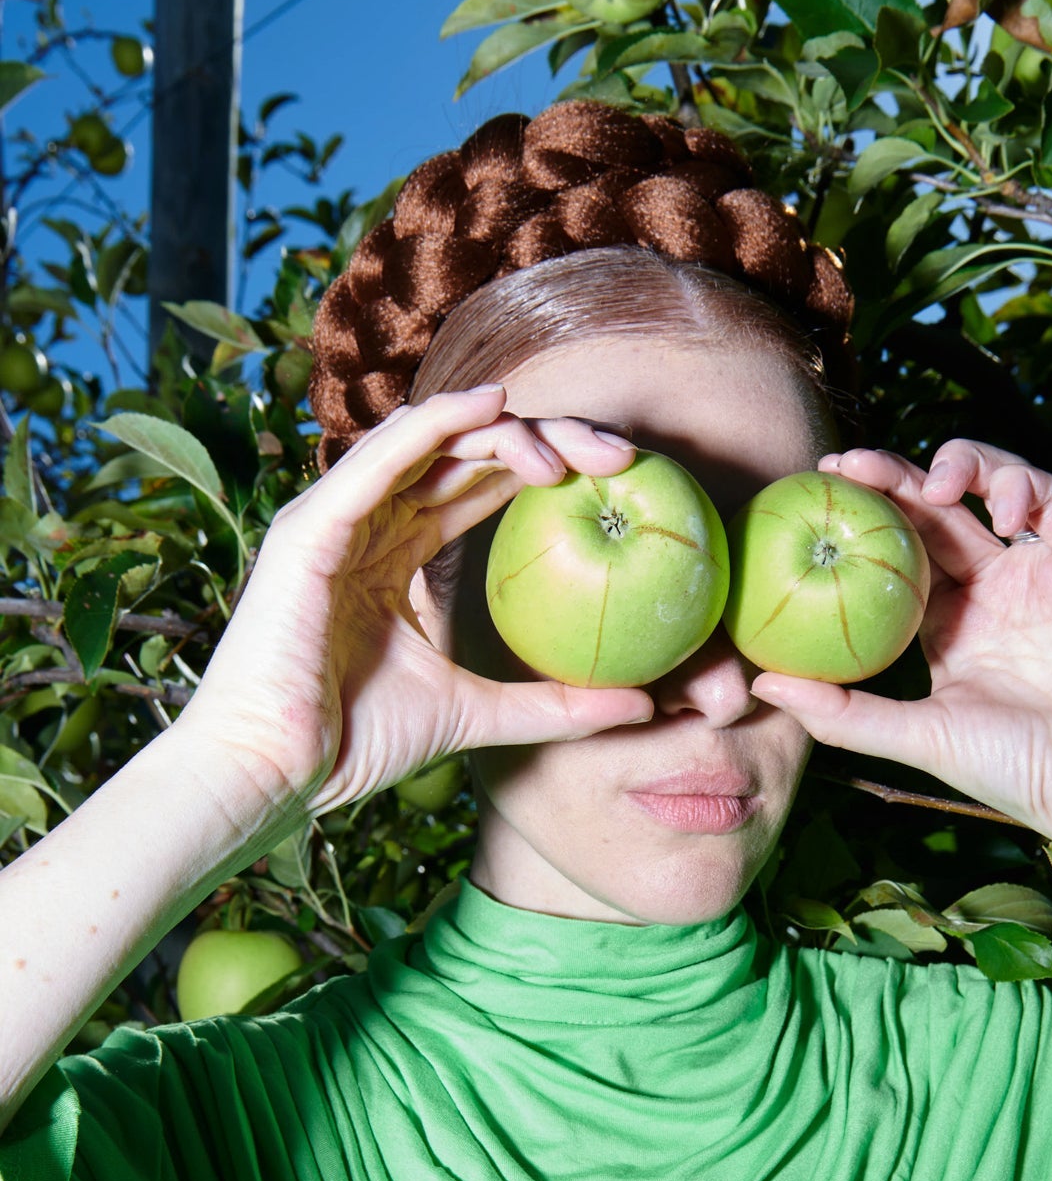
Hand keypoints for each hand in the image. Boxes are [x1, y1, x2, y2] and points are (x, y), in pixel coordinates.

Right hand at [170, 387, 651, 822]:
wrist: (278, 771)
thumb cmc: (354, 744)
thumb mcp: (477, 716)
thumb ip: (553, 706)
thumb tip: (643, 704)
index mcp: (395, 555)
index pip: (479, 488)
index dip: (548, 471)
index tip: (622, 481)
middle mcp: (367, 524)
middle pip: (466, 455)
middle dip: (546, 442)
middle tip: (621, 455)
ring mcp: (335, 519)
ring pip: (432, 442)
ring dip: (507, 433)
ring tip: (574, 448)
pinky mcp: (311, 527)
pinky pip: (381, 457)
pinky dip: (438, 425)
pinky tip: (493, 409)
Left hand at [747, 439, 1051, 841]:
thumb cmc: (1013, 768)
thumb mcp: (915, 737)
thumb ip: (842, 712)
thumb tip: (762, 684)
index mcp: (947, 623)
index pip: (895, 552)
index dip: (860, 516)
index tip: (815, 492)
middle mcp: (991, 588)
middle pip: (933, 510)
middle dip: (890, 476)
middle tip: (847, 465)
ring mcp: (1038, 568)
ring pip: (990, 485)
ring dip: (959, 465)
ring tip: (931, 487)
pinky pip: (1051, 495)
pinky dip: (1019, 484)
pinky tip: (996, 511)